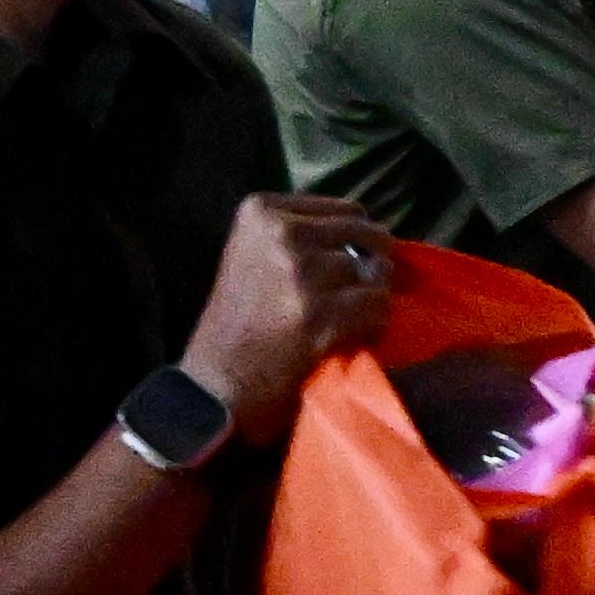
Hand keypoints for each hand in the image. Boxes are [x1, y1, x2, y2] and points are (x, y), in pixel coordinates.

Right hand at [179, 195, 394, 445]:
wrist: (216, 384)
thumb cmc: (239, 321)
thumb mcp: (254, 253)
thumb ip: (304, 233)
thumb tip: (373, 234)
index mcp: (262, 210)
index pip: (348, 211)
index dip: (357, 243)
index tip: (340, 270)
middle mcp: (282, 233)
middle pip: (366, 237)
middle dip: (371, 267)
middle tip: (354, 296)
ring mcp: (301, 274)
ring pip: (376, 274)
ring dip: (371, 300)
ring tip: (345, 320)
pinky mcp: (319, 315)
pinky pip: (378, 308)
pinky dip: (374, 326)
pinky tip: (350, 338)